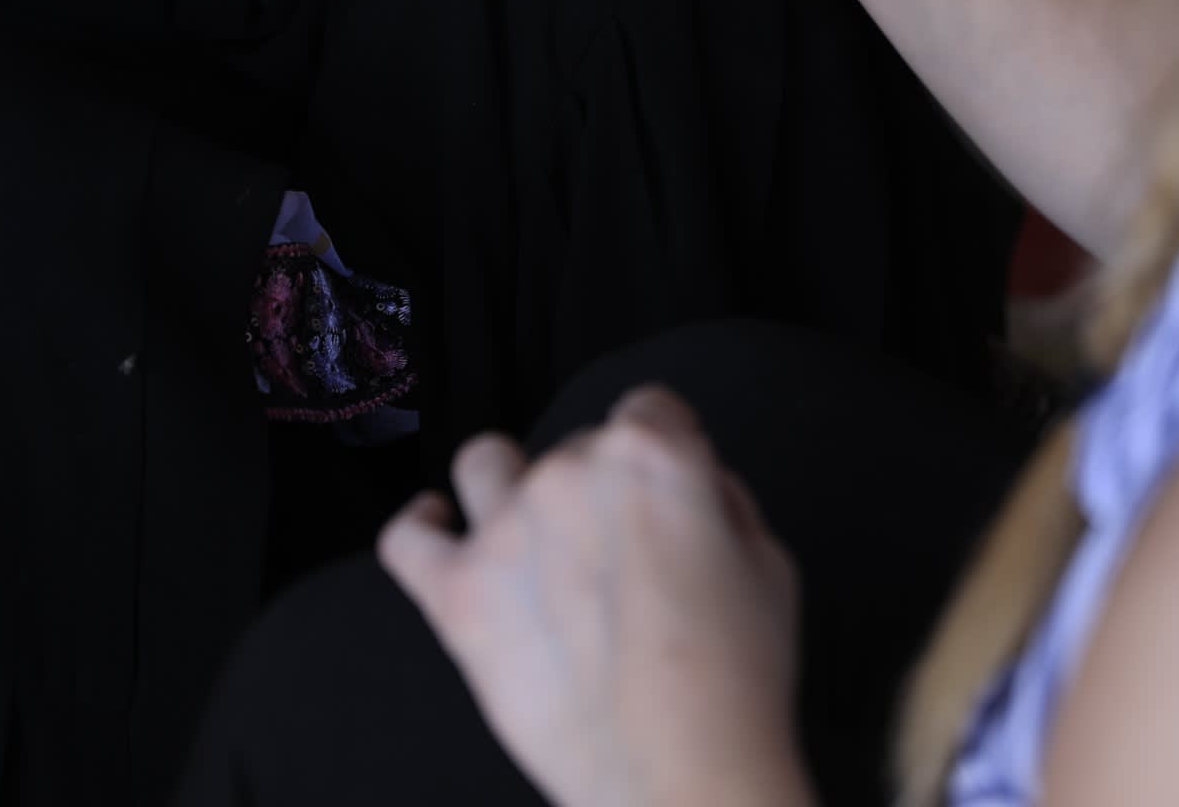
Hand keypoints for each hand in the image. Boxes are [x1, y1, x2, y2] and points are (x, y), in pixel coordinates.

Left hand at [381, 388, 812, 806]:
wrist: (680, 772)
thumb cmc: (734, 682)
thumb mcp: (771, 565)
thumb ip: (720, 503)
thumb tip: (691, 492)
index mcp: (651, 455)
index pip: (650, 409)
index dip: (668, 448)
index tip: (671, 484)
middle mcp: (569, 476)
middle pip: (575, 446)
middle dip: (599, 490)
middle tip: (625, 559)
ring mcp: (505, 532)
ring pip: (484, 463)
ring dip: (508, 486)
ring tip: (532, 533)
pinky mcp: (458, 598)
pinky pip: (407, 538)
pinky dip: (421, 529)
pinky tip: (438, 532)